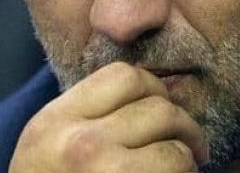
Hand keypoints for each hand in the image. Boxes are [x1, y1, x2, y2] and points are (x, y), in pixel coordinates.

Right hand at [9, 62, 209, 171]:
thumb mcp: (49, 143)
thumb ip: (90, 114)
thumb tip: (160, 90)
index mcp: (56, 121)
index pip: (126, 75)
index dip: (154, 89)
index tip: (161, 109)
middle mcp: (80, 146)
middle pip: (160, 109)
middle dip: (184, 127)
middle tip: (191, 145)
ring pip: (176, 150)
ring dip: (188, 161)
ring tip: (183, 170)